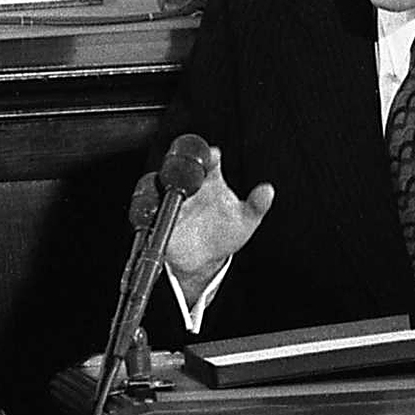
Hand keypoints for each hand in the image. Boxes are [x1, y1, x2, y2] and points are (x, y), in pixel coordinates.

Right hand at [164, 143, 273, 305]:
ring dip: (162, 184)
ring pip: (157, 181)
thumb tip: (268, 190)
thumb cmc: (226, 232)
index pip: (208, 157)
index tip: (214, 157)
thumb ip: (256, 205)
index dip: (209, 154)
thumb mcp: (245, 220)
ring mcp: (170, 198)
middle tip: (189, 174)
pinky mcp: (156, 215)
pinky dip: (148, 207)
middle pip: (179, 164)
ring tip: (171, 192)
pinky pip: (145, 207)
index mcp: (211, 178)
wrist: (204, 259)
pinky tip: (157, 212)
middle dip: (180, 164)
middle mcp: (189, 184)